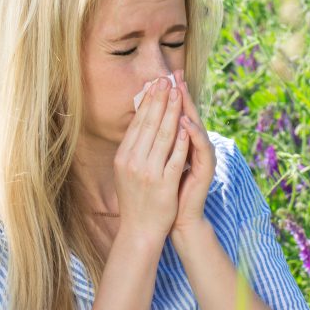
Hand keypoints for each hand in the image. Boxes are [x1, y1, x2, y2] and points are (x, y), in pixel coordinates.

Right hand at [114, 76, 189, 244]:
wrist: (140, 230)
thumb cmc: (136, 198)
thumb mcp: (128, 170)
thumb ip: (134, 147)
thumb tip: (141, 119)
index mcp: (123, 157)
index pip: (138, 123)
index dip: (149, 101)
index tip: (157, 84)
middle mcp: (132, 162)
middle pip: (150, 124)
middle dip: (161, 100)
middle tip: (168, 79)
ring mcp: (148, 173)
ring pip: (163, 136)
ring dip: (172, 112)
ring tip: (179, 94)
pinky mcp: (163, 184)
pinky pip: (175, 158)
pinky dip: (181, 141)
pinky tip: (187, 125)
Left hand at [170, 69, 216, 236]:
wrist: (179, 220)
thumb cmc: (167, 191)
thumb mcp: (158, 162)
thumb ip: (158, 142)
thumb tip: (145, 120)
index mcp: (183, 144)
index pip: (177, 114)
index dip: (170, 96)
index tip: (163, 76)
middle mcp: (196, 146)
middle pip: (189, 115)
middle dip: (182, 94)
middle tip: (176, 74)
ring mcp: (203, 157)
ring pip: (196, 127)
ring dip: (189, 109)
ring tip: (180, 92)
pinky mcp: (207, 169)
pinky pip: (201, 148)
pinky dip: (194, 135)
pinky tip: (187, 123)